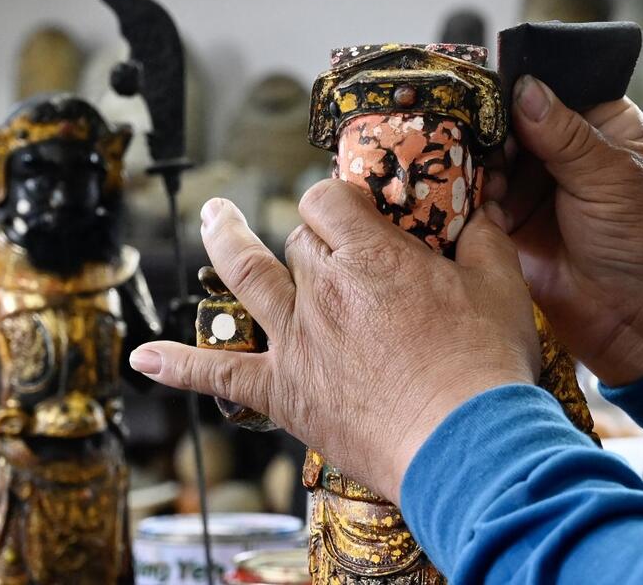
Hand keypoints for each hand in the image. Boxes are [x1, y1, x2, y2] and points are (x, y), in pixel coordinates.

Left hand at [130, 180, 538, 502]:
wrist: (464, 444)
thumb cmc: (482, 367)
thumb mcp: (499, 289)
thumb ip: (484, 241)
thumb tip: (481, 212)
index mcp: (371, 257)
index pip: (327, 200)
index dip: (335, 197)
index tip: (348, 207)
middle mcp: (323, 289)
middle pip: (297, 240)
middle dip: (311, 235)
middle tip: (325, 243)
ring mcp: (296, 340)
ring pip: (244, 275)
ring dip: (223, 242)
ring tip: (212, 217)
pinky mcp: (284, 391)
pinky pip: (219, 374)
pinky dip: (179, 365)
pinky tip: (144, 359)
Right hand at [488, 75, 642, 385]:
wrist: (629, 314)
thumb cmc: (641, 240)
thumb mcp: (609, 177)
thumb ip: (564, 134)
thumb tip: (523, 88)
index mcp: (594, 124)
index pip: (550, 88)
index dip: (519, 83)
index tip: (486, 81)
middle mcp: (556, 150)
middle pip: (508, 121)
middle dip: (487, 125)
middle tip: (467, 127)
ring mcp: (526, 185)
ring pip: (485, 157)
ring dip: (474, 161)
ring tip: (468, 165)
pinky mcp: (503, 220)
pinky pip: (474, 197)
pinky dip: (465, 194)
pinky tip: (462, 193)